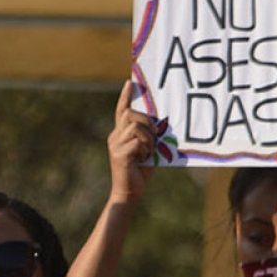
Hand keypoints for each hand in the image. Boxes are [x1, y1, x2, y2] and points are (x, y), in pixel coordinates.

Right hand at [109, 81, 155, 203]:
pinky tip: (145, 158)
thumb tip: (162, 125)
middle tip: (155, 136)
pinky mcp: (119, 154)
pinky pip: (137, 141)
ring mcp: (115, 145)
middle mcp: (114, 137)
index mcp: (119, 134)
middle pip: (130, 114)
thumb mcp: (147, 149)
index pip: (121, 110)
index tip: (130, 83)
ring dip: (148, 137)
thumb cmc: (140, 171)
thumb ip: (150, 136)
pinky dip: (146, 148)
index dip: (125, 96)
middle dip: (147, 122)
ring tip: (150, 151)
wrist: (129, 193)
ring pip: (135, 126)